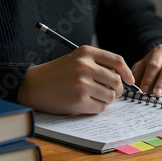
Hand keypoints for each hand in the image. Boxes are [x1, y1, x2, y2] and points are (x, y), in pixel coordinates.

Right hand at [17, 46, 134, 114]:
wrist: (32, 85)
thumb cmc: (57, 74)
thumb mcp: (76, 60)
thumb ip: (98, 64)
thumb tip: (124, 78)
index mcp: (86, 52)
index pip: (117, 61)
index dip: (127, 72)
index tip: (130, 80)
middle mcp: (85, 66)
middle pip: (116, 81)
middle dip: (117, 90)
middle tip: (111, 93)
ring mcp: (82, 83)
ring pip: (111, 96)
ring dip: (105, 99)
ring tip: (93, 97)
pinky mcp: (79, 100)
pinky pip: (100, 107)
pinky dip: (96, 108)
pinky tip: (84, 103)